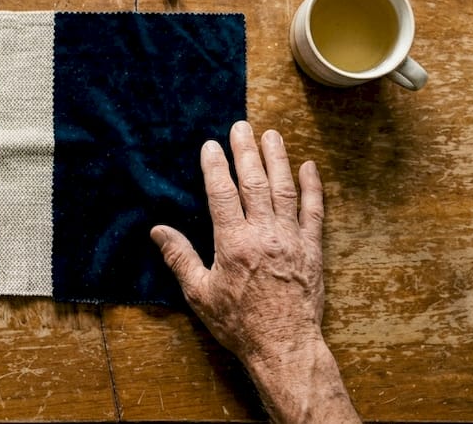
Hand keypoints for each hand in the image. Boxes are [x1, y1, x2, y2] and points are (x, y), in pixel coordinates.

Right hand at [152, 121, 358, 422]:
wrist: (284, 346)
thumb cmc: (239, 324)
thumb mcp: (200, 294)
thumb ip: (179, 258)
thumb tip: (158, 231)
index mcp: (233, 242)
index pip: (222, 193)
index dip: (215, 167)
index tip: (211, 145)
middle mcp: (264, 234)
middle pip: (254, 182)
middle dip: (246, 151)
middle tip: (241, 126)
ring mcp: (291, 239)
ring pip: (285, 189)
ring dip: (277, 159)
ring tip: (272, 135)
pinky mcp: (312, 249)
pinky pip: (314, 211)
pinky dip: (312, 187)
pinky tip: (308, 167)